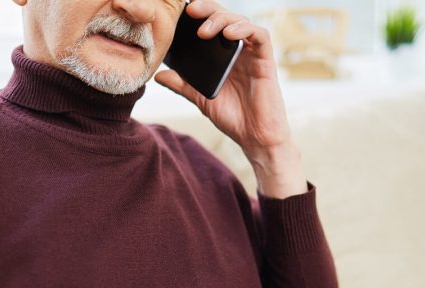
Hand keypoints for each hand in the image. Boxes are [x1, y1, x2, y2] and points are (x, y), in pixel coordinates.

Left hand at [154, 1, 305, 197]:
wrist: (254, 137)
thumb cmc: (233, 117)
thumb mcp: (200, 98)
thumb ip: (182, 84)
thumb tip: (158, 75)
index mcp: (223, 55)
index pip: (211, 24)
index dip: (199, 14)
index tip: (180, 12)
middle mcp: (239, 50)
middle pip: (225, 16)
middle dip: (208, 9)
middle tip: (190, 10)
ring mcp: (253, 54)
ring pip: (241, 21)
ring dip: (222, 20)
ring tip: (204, 31)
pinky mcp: (266, 60)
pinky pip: (260, 35)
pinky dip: (244, 30)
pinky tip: (229, 34)